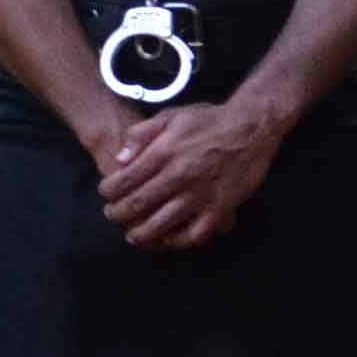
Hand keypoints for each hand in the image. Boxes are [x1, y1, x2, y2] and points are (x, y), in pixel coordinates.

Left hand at [98, 99, 288, 251]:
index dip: (110, 190)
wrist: (251, 127)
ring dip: (141, 234)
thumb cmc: (209, 120)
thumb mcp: (171, 116)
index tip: (105, 193)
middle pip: (139, 204)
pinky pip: (194, 234)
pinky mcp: (219, 209)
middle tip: (112, 216)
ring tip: (132, 235)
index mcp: (165, 152)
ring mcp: (200, 195)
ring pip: (161, 225)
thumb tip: (120, 159)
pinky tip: (168, 239)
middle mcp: (179, 176)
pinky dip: (177, 241)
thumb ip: (141, 134)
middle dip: (119, 214)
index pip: (126, 179)